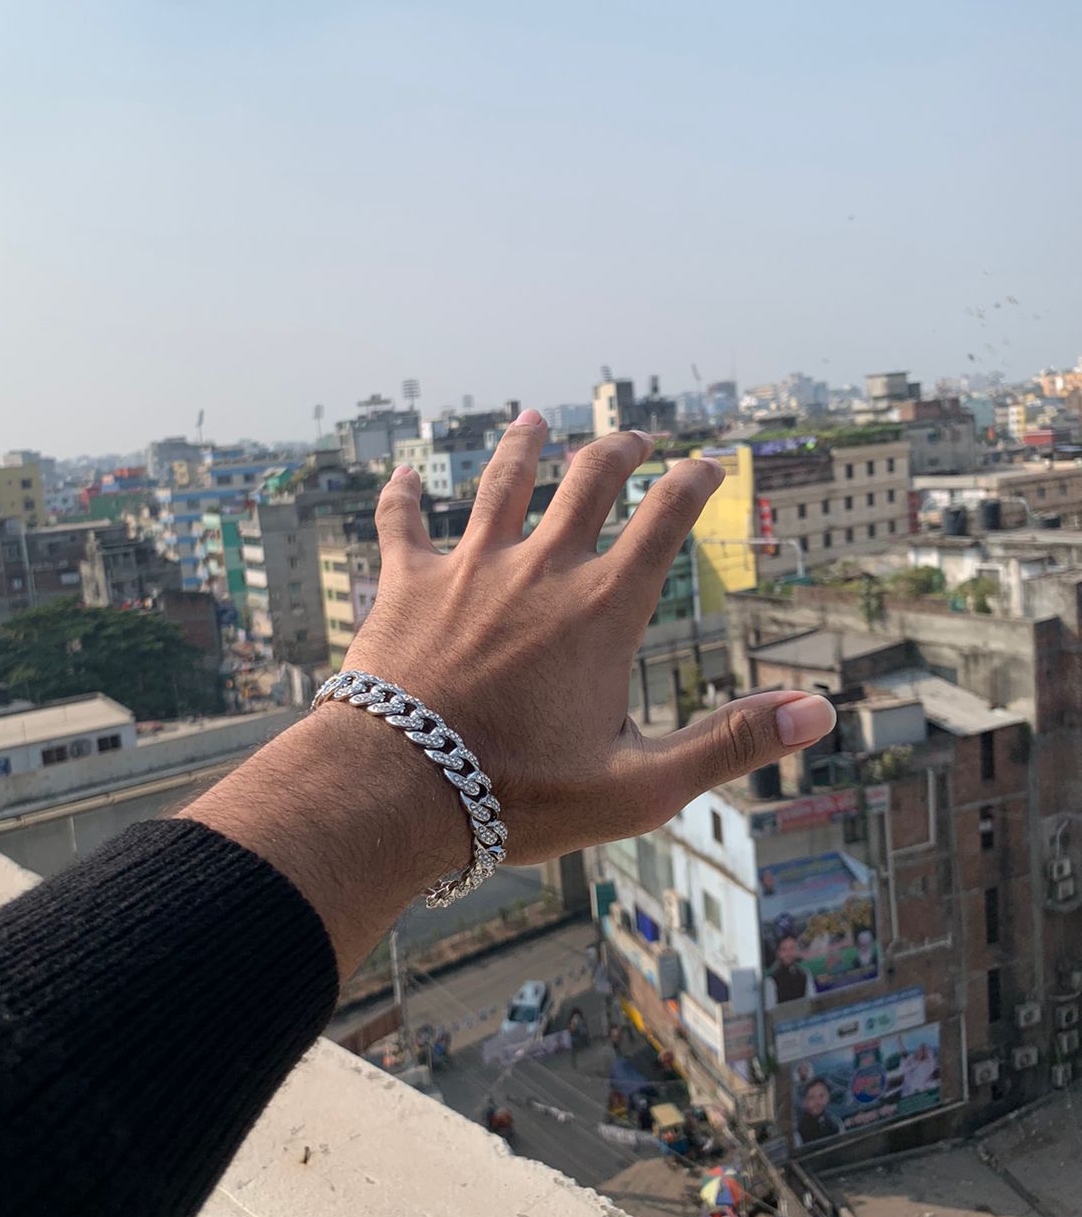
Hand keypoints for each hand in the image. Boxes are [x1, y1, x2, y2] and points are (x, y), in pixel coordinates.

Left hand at [185, 409, 834, 975]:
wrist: (397, 791)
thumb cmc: (519, 797)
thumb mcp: (642, 786)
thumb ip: (730, 742)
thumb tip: (819, 710)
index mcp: (602, 610)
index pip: (664, 520)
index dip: (694, 484)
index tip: (710, 463)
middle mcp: (540, 570)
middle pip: (588, 482)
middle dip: (618, 453)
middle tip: (634, 439)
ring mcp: (468, 569)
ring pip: (500, 484)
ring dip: (521, 448)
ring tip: (532, 419)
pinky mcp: (404, 585)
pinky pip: (403, 524)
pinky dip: (403, 496)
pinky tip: (402, 475)